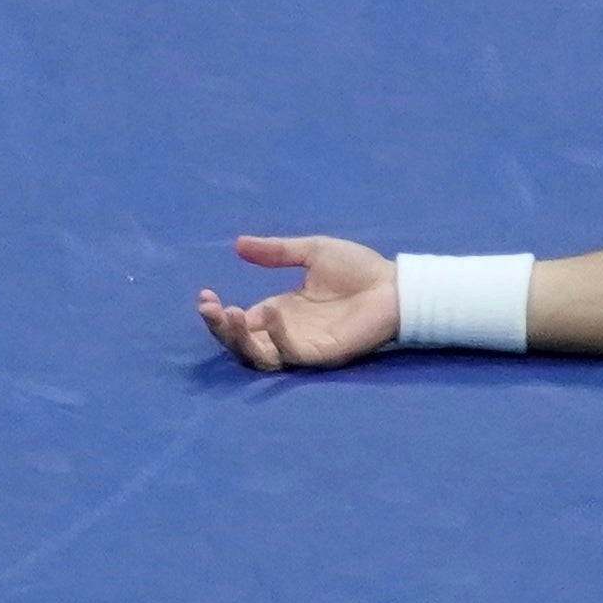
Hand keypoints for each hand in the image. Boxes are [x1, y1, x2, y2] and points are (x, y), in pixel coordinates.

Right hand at [201, 235, 399, 370]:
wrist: (397, 284)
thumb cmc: (360, 270)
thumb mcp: (312, 252)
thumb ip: (276, 251)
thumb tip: (238, 244)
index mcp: (282, 312)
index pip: (241, 321)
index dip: (219, 313)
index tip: (205, 295)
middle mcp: (288, 332)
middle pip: (243, 345)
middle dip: (220, 330)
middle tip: (209, 308)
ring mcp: (304, 345)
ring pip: (260, 358)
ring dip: (240, 339)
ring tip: (232, 313)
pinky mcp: (323, 354)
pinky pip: (291, 355)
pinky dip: (276, 338)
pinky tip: (271, 313)